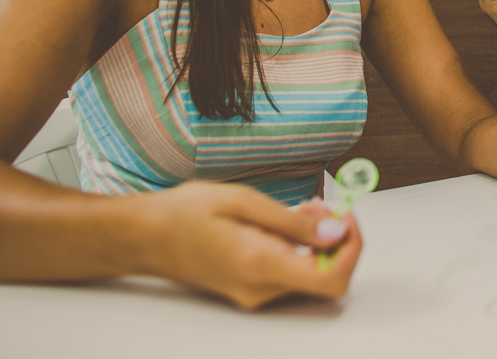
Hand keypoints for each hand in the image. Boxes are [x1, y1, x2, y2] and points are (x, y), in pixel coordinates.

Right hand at [137, 181, 362, 309]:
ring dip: (318, 242)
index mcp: (260, 265)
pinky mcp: (250, 290)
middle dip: (335, 239)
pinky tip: (285, 222)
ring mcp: (255, 295)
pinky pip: (291, 275)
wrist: (145, 236)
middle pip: (326, 279)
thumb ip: (292, 222)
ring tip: (301, 208)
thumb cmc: (185, 213)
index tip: (345, 217)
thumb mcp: (243, 201)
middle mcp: (260, 290)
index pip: (331, 279)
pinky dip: (300, 249)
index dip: (351, 248)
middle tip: (319, 205)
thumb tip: (334, 233)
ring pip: (311, 276)